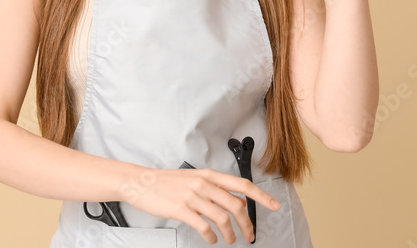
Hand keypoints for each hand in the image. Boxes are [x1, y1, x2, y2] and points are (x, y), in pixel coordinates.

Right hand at [122, 167, 279, 243]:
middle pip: (235, 205)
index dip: (261, 196)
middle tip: (249, 235)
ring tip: (230, 240)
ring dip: (230, 233)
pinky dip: (211, 236)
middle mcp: (204, 184)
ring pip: (222, 218)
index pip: (242, 185)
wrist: (142, 183)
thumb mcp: (196, 180)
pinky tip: (212, 239)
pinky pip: (204, 226)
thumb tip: (238, 201)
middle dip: (246, 224)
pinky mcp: (181, 209)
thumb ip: (217, 189)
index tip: (274, 204)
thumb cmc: (168, 182)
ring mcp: (193, 196)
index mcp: (210, 175)